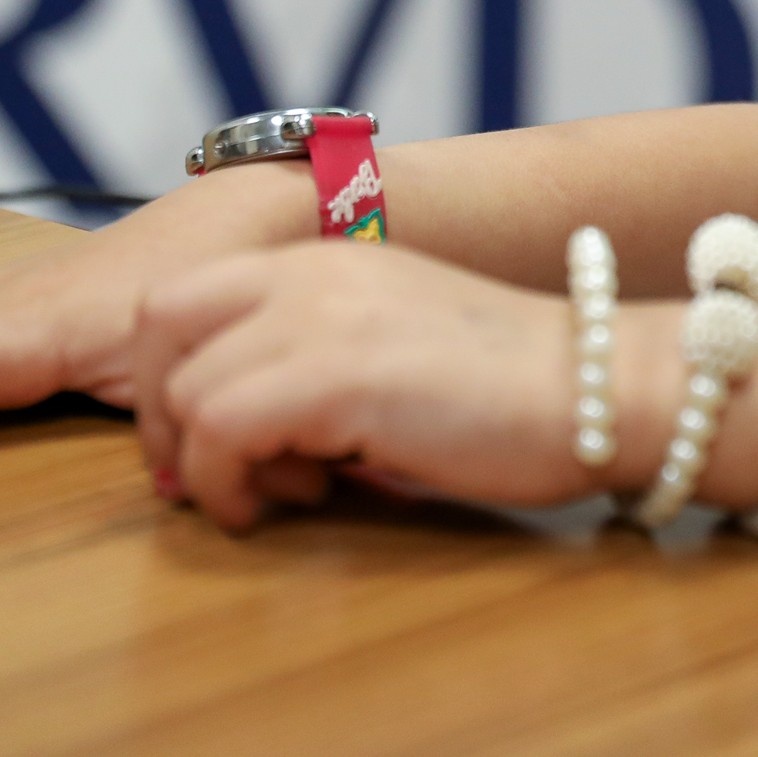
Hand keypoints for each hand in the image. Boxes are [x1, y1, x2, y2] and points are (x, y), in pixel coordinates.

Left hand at [131, 241, 589, 531]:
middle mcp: (310, 273)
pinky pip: (222, 432)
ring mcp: (320, 318)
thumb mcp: (394, 339)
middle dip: (160, 416)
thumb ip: (316, 355)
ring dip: (209, 463)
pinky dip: (233, 484)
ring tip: (280, 490)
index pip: (181, 297)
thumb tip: (248, 426)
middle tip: (207, 475)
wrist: (598, 385)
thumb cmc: (512, 385)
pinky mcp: (337, 376)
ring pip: (187, 392)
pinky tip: (295, 499)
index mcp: (323, 258)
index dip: (165, 377)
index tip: (197, 444)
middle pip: (159, 329)